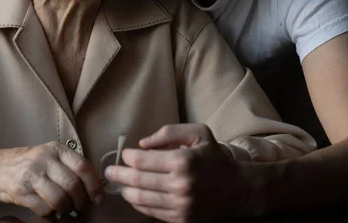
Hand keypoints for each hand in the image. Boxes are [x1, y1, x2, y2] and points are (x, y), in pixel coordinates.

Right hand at [0, 142, 104, 216]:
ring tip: (66, 211)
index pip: (83, 166)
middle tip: (82, 209)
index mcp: (56, 149)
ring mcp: (32, 174)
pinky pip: (44, 208)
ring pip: (60, 199)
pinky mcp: (21, 191)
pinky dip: (51, 214)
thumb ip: (70, 166)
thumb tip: (96, 186)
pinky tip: (50, 212)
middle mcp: (45, 159)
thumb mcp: (50, 156)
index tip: (97, 199)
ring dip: (67, 210)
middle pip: (73, 185)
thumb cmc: (30, 164)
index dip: (94, 186)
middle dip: (81, 202)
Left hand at [105, 124, 245, 222]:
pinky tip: (134, 197)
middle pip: (137, 180)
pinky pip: (152, 213)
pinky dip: (139, 204)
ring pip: (142, 199)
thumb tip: (142, 143)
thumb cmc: (214, 158)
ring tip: (120, 185)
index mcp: (182, 161)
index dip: (128, 157)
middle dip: (119, 175)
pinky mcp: (182, 219)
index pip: (142, 160)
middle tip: (110, 172)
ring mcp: (181, 205)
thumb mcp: (198, 133)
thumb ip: (169, 132)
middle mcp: (180, 184)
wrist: (238, 189)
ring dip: (126, 191)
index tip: (125, 154)